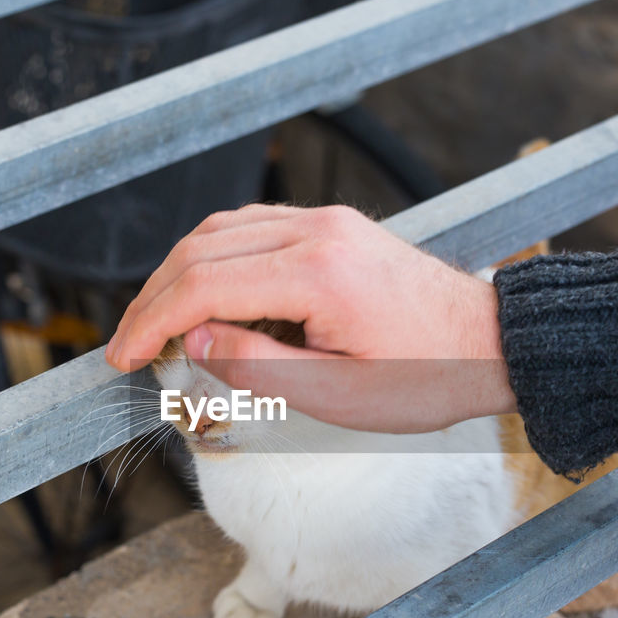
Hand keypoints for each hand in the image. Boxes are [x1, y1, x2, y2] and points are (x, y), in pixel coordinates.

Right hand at [105, 204, 516, 432]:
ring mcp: (326, 221)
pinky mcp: (334, 226)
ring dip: (180, 273)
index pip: (203, 285)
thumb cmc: (428, 376)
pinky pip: (254, 228)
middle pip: (202, 248)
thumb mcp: (340, 396)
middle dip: (154, 297)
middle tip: (129, 345)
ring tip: (158, 323)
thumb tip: (194, 338)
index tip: (124, 356)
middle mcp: (317, 232)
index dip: (151, 322)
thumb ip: (259, 366)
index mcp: (318, 274)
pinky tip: (207, 295)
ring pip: (223, 229)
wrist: (493, 342)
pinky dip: (216, 257)